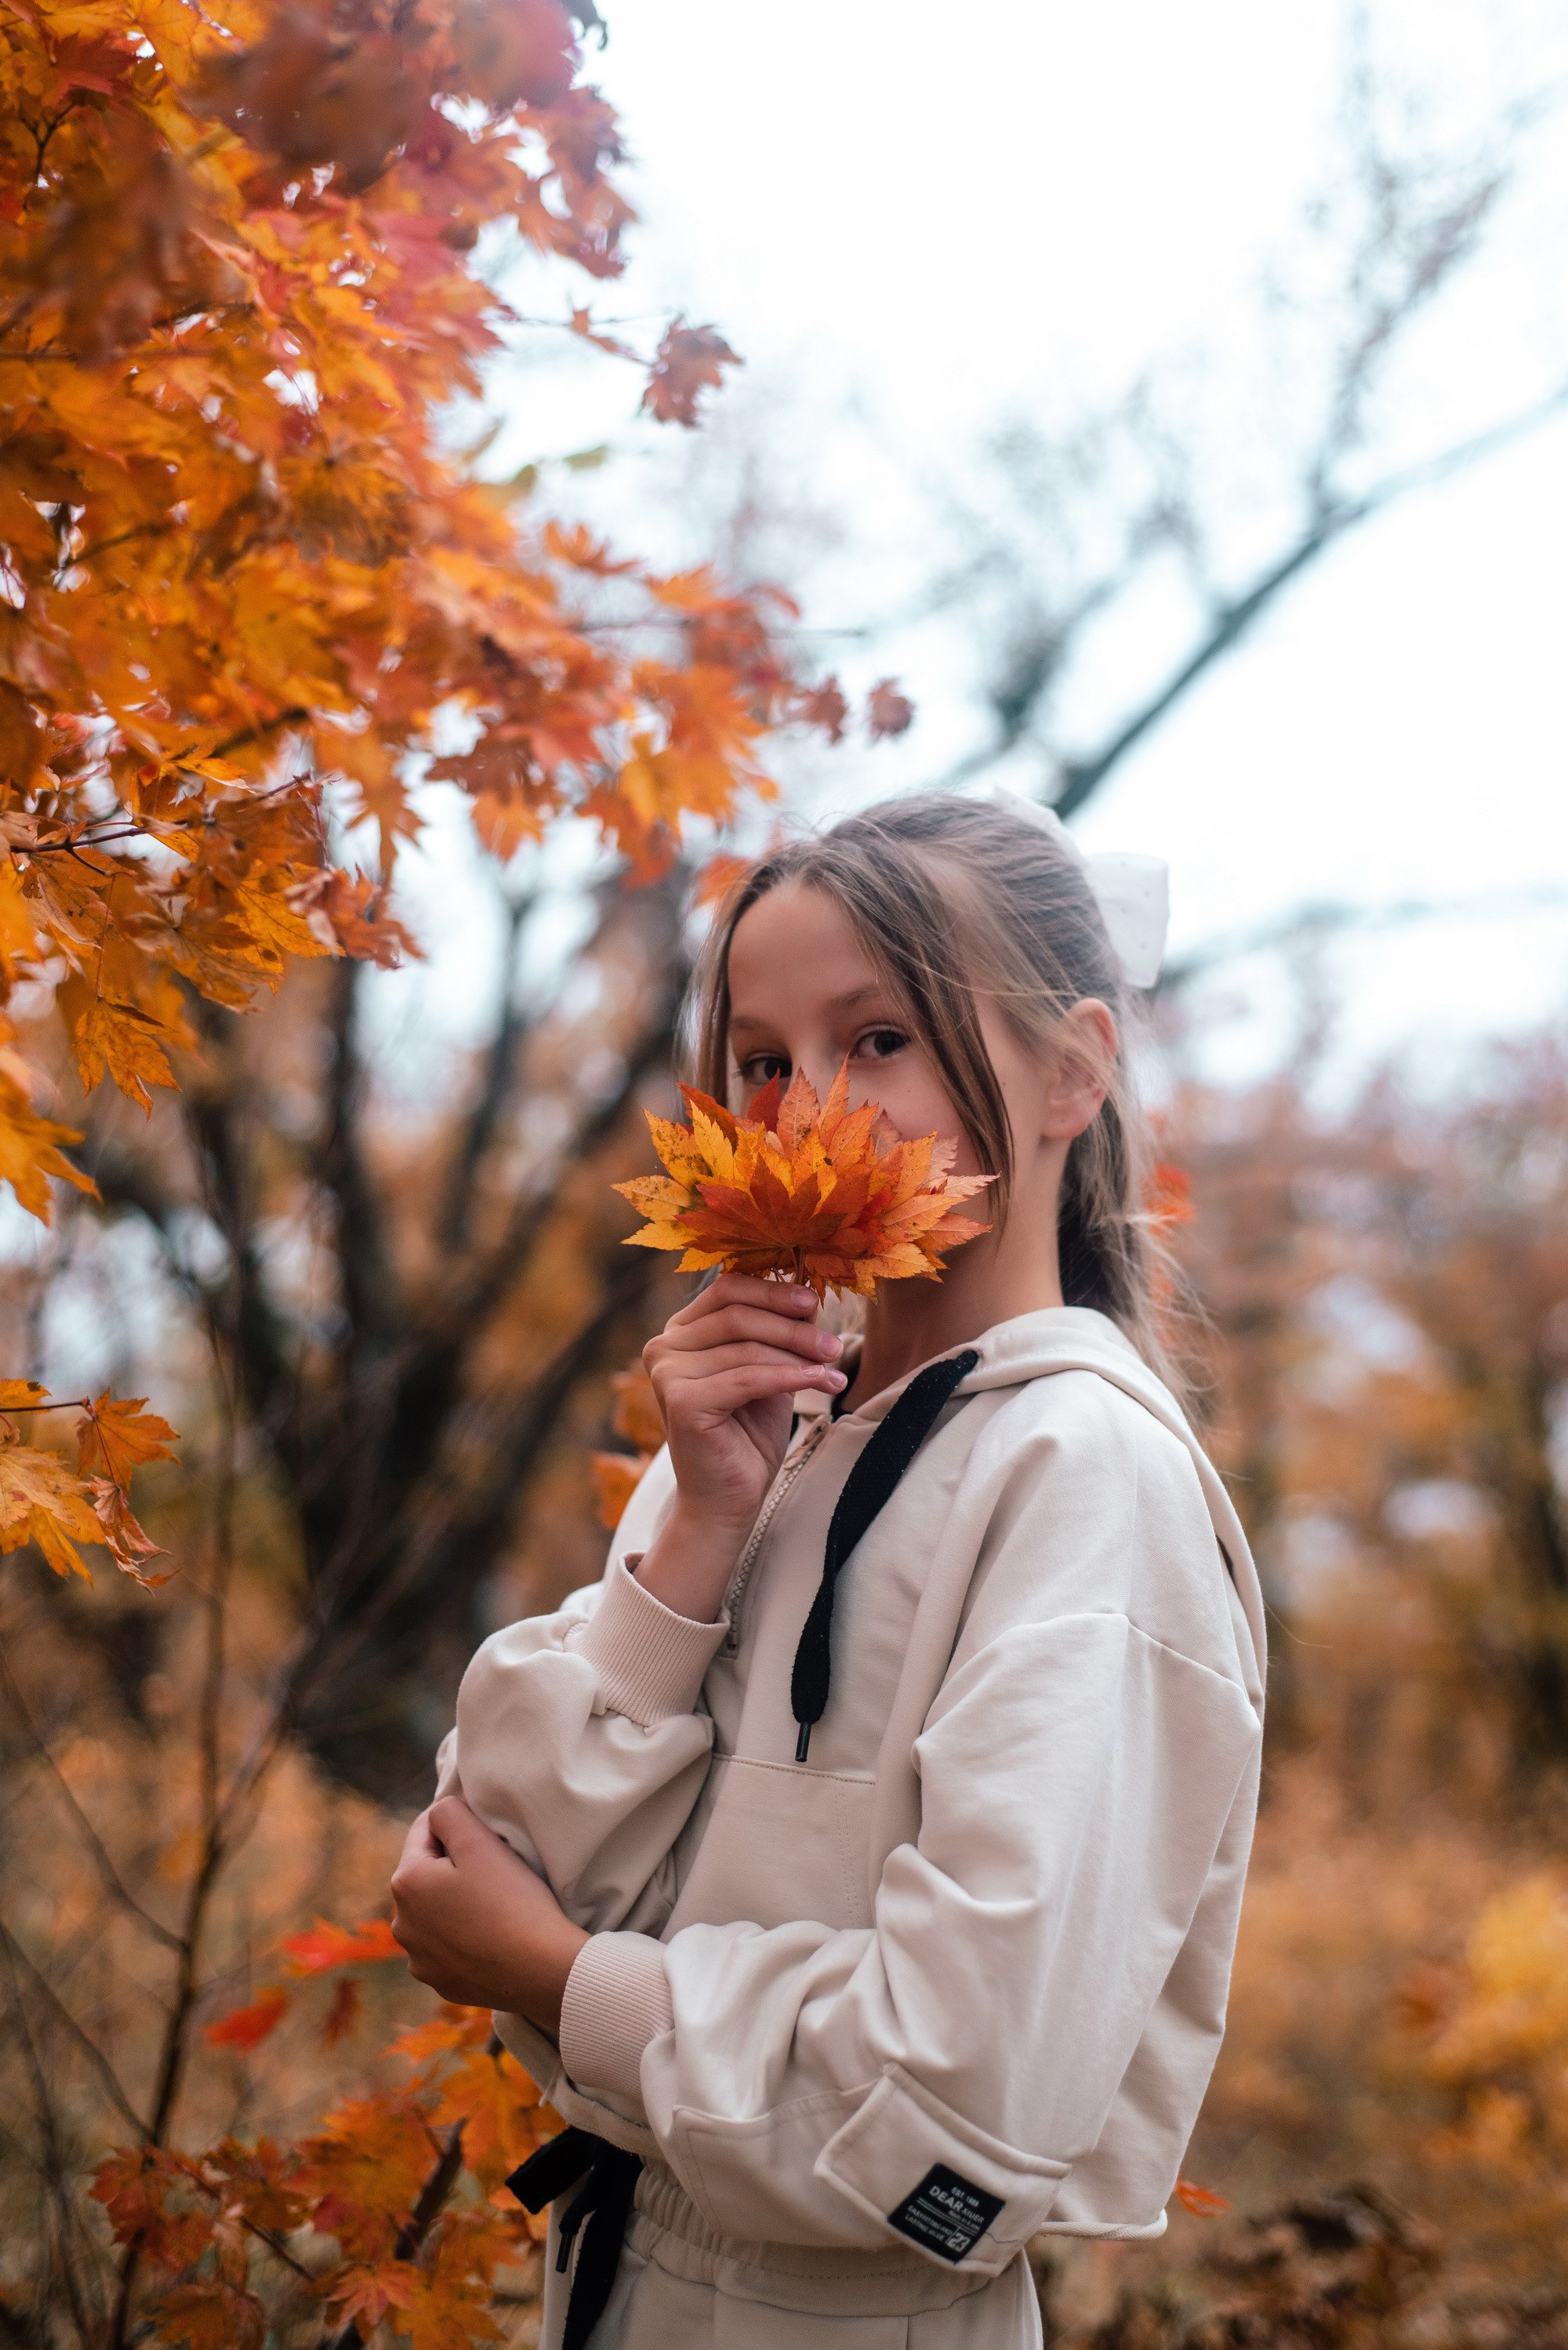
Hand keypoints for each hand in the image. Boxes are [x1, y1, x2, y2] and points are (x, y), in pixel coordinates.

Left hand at [389, 1796, 586, 2035]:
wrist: (540, 1969)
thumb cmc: (511, 1899)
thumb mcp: (479, 1840)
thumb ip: (448, 1812)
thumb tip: (437, 1812)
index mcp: (405, 1883)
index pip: (424, 1831)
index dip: (456, 1824)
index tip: (486, 1833)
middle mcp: (401, 1924)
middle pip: (427, 1874)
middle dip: (452, 1865)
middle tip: (494, 1868)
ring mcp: (419, 1959)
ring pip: (434, 1912)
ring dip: (454, 1902)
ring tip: (493, 1904)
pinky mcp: (440, 1982)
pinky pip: (447, 1946)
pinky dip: (463, 1937)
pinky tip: (491, 1936)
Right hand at [637, 1273, 845, 1619]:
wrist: (728, 1499)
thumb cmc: (747, 1435)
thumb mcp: (765, 1372)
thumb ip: (775, 1335)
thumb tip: (808, 1297)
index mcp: (679, 1332)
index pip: (726, 1289)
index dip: (773, 1292)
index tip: (814, 1301)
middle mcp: (663, 1347)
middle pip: (738, 1315)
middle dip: (794, 1326)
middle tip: (835, 1343)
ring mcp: (666, 1374)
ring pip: (747, 1346)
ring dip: (800, 1354)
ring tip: (835, 1366)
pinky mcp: (681, 1402)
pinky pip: (748, 1377)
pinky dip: (791, 1377)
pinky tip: (823, 1382)